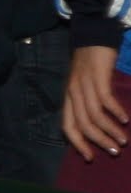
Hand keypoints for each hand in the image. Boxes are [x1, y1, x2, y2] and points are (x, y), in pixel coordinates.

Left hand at [62, 45, 124, 160]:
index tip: (90, 157)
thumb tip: (97, 124)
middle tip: (114, 152)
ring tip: (123, 141)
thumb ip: (85, 102)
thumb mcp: (82, 84)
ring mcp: (84, 85)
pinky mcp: (97, 77)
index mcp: (68, 97)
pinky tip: (126, 119)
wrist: (92, 35)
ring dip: (109, 130)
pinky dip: (115, 112)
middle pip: (82, 125)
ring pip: (94, 116)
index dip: (78, 144)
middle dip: (99, 141)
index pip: (68, 127)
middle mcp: (73, 93)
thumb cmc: (90, 63)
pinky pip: (105, 100)